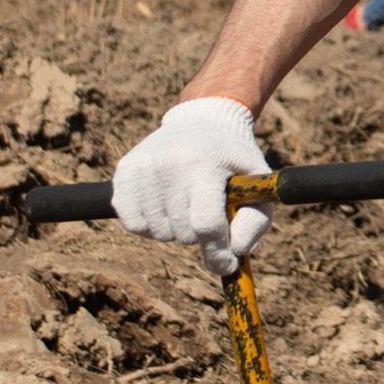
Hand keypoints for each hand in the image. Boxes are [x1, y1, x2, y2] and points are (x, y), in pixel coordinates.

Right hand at [111, 95, 272, 279]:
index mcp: (206, 163)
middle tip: (207, 212)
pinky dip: (149, 225)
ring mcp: (143, 167)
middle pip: (182, 232)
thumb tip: (234, 254)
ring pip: (156, 232)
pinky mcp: (125, 172)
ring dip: (174, 230)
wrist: (203, 119)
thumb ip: (254, 223)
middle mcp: (169, 163)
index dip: (217, 252)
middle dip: (199, 234)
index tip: (227, 264)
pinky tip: (164, 205)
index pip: (205, 223)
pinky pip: (132, 223)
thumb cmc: (235, 161)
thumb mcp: (258, 186)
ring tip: (186, 204)